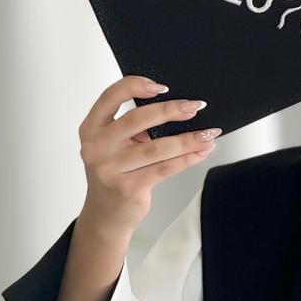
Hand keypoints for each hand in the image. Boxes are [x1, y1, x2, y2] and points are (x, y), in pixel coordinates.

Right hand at [78, 75, 220, 240]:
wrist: (106, 215)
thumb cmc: (115, 173)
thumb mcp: (115, 146)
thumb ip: (134, 127)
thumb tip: (178, 109)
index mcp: (91, 128)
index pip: (110, 96)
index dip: (136, 86)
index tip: (162, 86)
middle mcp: (96, 147)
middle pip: (137, 119)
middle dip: (172, 110)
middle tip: (195, 106)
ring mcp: (110, 169)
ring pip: (157, 147)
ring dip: (189, 138)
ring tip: (208, 133)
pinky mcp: (129, 188)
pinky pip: (165, 168)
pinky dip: (188, 158)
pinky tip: (202, 151)